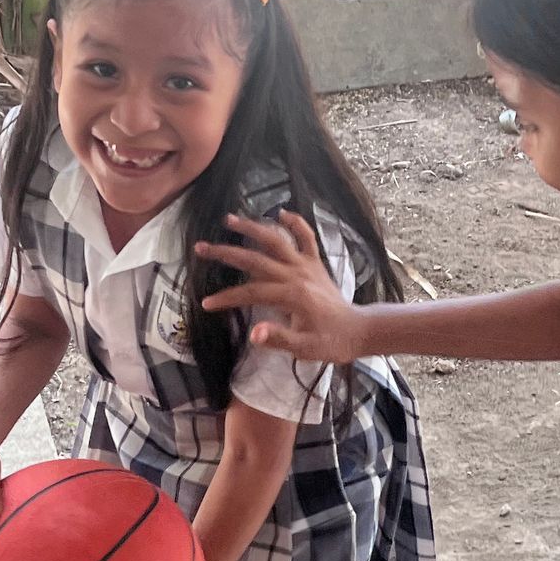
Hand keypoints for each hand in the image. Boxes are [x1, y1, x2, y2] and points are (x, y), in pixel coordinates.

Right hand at [195, 210, 364, 363]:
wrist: (358, 330)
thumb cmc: (330, 342)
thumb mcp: (305, 348)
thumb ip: (279, 338)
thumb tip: (253, 333)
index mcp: (292, 295)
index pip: (251, 292)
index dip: (227, 297)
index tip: (206, 304)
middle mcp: (297, 274)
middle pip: (255, 258)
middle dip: (226, 253)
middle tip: (201, 247)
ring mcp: (306, 265)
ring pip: (276, 240)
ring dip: (253, 228)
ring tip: (230, 219)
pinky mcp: (316, 263)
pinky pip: (306, 237)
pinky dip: (295, 223)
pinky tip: (281, 212)